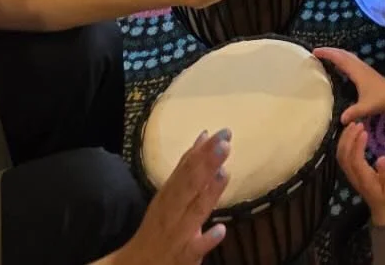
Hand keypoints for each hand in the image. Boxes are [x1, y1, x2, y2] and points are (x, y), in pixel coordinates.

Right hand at [107, 130, 230, 264]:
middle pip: (189, 186)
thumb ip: (187, 167)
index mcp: (169, 194)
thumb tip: (204, 135)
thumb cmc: (159, 225)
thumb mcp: (169, 194)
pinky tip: (221, 229)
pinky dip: (207, 239)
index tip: (222, 133)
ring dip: (209, 193)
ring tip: (224, 173)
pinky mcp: (184, 256)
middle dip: (206, 165)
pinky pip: (195, 248)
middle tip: (224, 144)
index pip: (186, 169)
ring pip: (194, 212)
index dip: (203, 151)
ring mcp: (178, 234)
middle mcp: (172, 211)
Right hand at [314, 47, 384, 123]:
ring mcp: (363, 67)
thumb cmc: (380, 100)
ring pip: (347, 55)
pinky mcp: (365, 71)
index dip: (328, 54)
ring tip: (324, 55)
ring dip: (336, 53)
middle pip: (343, 53)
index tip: (315, 52)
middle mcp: (359, 66)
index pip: (340, 59)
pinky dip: (341, 57)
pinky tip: (338, 64)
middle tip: (316, 52)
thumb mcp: (366, 107)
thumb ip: (353, 112)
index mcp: (357, 72)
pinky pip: (350, 60)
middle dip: (329, 50)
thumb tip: (340, 120)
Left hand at [337, 123, 384, 228]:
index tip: (365, 131)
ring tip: (353, 125)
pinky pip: (343, 157)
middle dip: (348, 138)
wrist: (384, 211)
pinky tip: (351, 135)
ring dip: (344, 140)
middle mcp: (354, 177)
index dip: (357, 145)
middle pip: (344, 156)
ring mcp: (351, 175)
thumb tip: (381, 158)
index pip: (355, 160)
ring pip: (341, 156)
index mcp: (364, 179)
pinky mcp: (351, 173)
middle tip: (358, 123)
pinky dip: (344, 144)